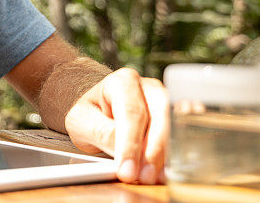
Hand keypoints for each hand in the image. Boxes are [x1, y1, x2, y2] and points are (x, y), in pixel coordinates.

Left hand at [64, 68, 168, 184]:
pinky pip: (179, 136)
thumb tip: (123, 152)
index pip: (130, 112)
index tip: (127, 169)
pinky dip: (172, 155)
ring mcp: (164, 103)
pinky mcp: (172, 119)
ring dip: (164, 155)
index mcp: (123, 82)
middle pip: (158, 117)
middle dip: (152, 151)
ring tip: (153, 177)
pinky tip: (163, 172)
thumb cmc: (90, 111)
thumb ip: (100, 132)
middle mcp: (148, 88)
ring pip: (173, 126)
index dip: (130, 143)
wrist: (97, 108)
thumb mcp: (81, 120)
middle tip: (143, 176)